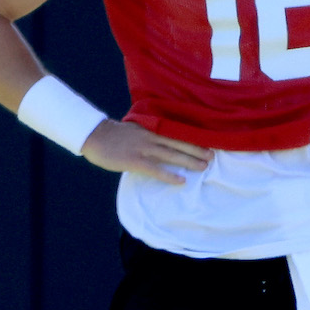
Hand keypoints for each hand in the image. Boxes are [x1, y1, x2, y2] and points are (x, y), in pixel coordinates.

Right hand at [80, 119, 213, 184]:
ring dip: (189, 161)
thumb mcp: (136, 129)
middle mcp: (151, 137)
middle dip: (197, 150)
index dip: (193, 138)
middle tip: (213, 156)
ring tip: (204, 167)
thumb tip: (163, 139)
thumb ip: (150, 133)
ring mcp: (144, 148)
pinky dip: (169, 175)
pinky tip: (181, 181)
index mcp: (152, 128)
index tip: (209, 141)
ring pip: (171, 155)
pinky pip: (156, 169)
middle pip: (179, 143)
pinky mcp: (135, 161)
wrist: (96, 136)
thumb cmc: (115, 135)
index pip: (177, 132)